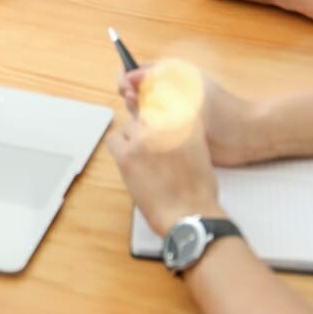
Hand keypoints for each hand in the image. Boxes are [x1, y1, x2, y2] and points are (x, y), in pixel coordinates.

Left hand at [107, 107, 222, 237]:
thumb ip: (182, 128)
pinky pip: (113, 139)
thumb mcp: (198, 147)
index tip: (156, 121)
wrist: (190, 214)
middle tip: (151, 147)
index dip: (157, 112)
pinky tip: (128, 160)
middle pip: (144, 112)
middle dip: (146, 128)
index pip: (161, 99)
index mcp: (184, 119)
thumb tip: (165, 121)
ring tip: (144, 159)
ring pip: (128, 126)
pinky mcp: (127, 154)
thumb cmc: (199, 188)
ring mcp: (144, 137)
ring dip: (133, 139)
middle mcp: (163, 123)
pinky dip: (119, 147)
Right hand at [117, 57, 263, 167]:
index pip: (136, 71)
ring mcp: (170, 112)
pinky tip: (155, 140)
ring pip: (141, 113)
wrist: (242, 137)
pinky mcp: (173, 132)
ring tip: (152, 126)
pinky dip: (148, 134)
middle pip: (135, 93)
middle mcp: (167, 91)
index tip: (127, 90)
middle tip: (143, 111)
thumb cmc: (218, 108)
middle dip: (134, 101)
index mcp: (170, 74)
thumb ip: (154, 81)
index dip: (127, 79)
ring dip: (141, 119)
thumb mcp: (184, 89)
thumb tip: (128, 78)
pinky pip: (150, 131)